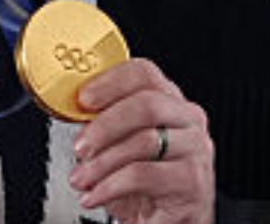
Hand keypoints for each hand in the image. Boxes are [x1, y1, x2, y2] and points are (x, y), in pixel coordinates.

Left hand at [67, 57, 214, 222]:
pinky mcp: (192, 182)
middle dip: (105, 125)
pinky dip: (110, 186)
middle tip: (80, 146)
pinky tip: (96, 195)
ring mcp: (195, 150)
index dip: (110, 82)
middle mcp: (188, 121)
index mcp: (171, 103)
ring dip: (102, 163)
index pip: (144, 73)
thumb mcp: (124, 149)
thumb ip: (106, 126)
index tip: (83, 99)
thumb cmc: (147, 186)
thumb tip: (75, 114)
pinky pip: (144, 176)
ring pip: (144, 141)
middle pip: (147, 104)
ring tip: (81, 179)